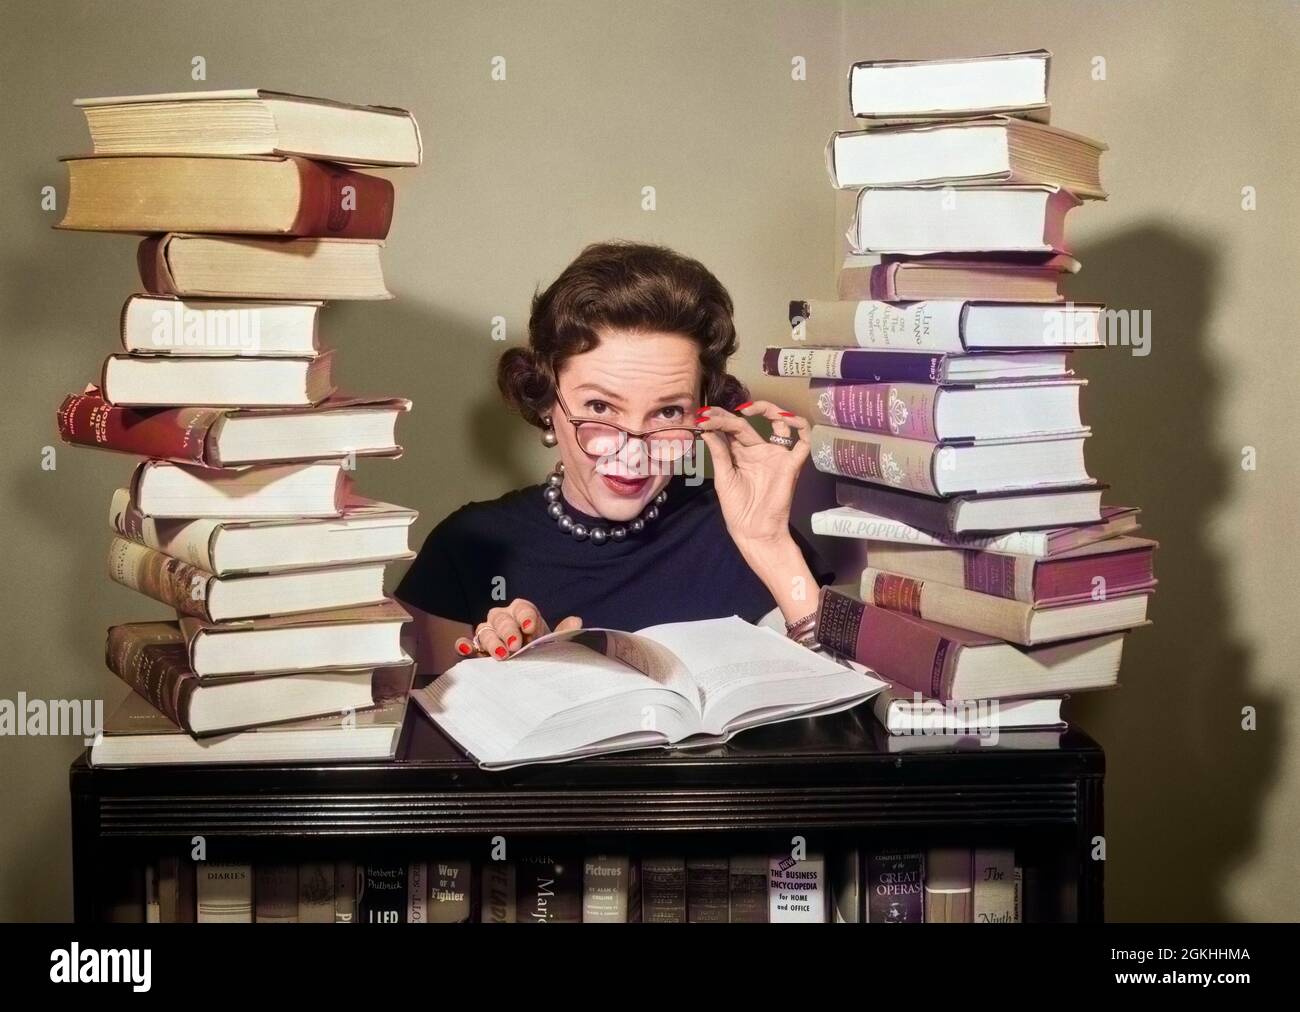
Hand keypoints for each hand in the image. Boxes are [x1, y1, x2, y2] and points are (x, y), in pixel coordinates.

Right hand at [453, 598, 581, 660]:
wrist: (530, 665)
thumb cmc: (541, 649)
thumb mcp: (555, 641)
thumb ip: (564, 632)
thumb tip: (576, 622)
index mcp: (522, 612)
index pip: (522, 608)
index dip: (525, 616)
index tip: (530, 628)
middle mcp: (503, 619)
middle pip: (501, 619)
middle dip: (508, 630)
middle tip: (515, 646)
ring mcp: (489, 633)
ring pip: (484, 631)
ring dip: (491, 641)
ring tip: (501, 654)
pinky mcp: (477, 649)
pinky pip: (467, 644)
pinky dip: (464, 645)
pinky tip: (466, 650)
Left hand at [695, 400, 810, 550]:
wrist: (754, 530)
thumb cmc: (738, 508)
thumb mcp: (723, 477)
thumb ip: (718, 452)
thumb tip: (706, 428)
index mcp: (741, 454)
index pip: (731, 430)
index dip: (718, 419)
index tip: (702, 414)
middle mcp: (759, 450)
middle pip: (747, 424)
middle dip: (728, 415)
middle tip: (710, 412)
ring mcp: (776, 455)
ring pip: (778, 423)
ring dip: (767, 409)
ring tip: (746, 408)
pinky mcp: (791, 463)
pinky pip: (803, 441)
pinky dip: (800, 425)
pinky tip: (785, 418)